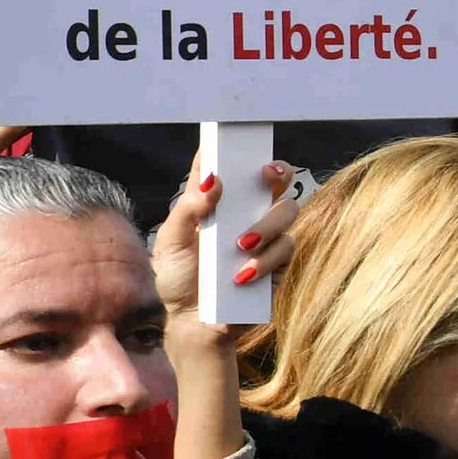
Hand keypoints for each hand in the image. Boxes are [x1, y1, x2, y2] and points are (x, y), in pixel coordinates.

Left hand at [153, 150, 300, 345]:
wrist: (194, 323)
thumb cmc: (179, 279)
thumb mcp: (170, 244)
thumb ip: (187, 212)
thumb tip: (210, 182)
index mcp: (216, 204)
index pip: (228, 169)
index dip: (232, 149)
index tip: (232, 135)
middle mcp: (244, 214)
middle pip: (273, 180)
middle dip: (275, 172)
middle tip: (266, 174)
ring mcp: (264, 236)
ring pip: (287, 211)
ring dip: (266, 225)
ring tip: (241, 244)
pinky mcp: (278, 262)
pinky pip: (286, 248)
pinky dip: (265, 260)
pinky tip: (242, 275)